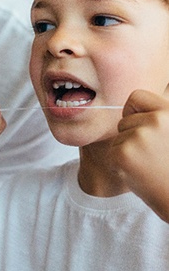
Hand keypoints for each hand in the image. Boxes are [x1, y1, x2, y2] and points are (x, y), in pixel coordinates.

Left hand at [111, 89, 168, 221]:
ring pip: (118, 138)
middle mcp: (155, 120)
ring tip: (148, 166)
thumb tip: (132, 106)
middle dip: (131, 137)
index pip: (136, 96)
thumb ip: (158, 118)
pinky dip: (120, 165)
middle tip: (152, 156)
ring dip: (127, 152)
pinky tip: (139, 174)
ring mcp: (138, 136)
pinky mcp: (123, 153)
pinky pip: (112, 152)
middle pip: (124, 121)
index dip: (134, 112)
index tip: (144, 128)